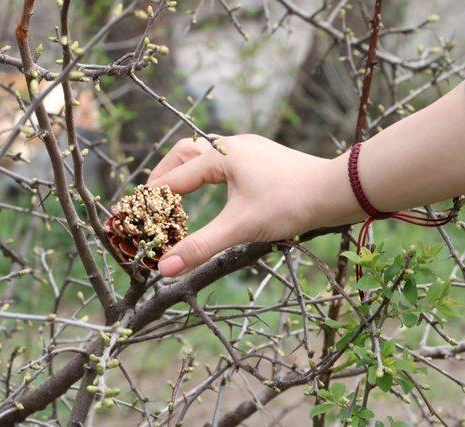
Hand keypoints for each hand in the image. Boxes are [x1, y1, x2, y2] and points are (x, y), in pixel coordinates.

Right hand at [147, 134, 361, 275]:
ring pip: (206, 152)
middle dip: (164, 173)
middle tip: (152, 196)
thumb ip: (200, 246)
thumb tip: (164, 267)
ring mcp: (249, 149)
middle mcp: (232, 145)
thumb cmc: (290, 204)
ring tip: (177, 190)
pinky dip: (207, 172)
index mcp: (221, 156)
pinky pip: (224, 159)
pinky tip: (215, 187)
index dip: (150, 197)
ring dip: (187, 169)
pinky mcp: (263, 157)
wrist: (337, 190)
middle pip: (184, 152)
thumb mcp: (240, 227)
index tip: (130, 210)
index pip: (174, 178)